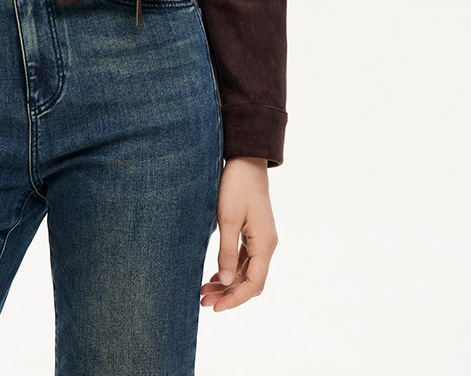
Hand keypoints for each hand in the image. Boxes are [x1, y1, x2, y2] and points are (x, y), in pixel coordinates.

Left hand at [200, 156, 277, 310]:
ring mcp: (262, 239)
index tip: (215, 308)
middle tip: (203, 302)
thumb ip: (227, 252)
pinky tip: (215, 276)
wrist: (246, 160)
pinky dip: (231, 270)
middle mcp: (267, 245)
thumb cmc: (236, 186)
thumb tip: (226, 283)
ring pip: (247, 272)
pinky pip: (245, 260)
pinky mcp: (254, 232)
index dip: (235, 299)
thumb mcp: (227, 218)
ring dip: (228, 284)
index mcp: (265, 244)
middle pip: (251, 281)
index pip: (254, 284)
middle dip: (229, 295)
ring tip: (204, 292)